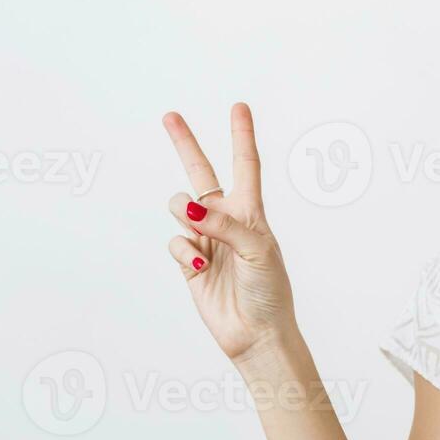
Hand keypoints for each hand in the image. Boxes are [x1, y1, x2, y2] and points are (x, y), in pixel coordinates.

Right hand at [163, 102, 296, 364]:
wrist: (256, 333)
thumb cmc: (269, 291)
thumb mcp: (257, 250)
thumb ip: (225, 224)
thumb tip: (192, 206)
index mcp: (251, 212)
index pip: (245, 165)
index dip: (241, 135)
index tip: (239, 106)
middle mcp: (226, 220)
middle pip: (201, 173)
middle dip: (186, 144)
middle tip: (170, 115)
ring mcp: (205, 240)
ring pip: (180, 208)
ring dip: (185, 217)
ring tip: (200, 242)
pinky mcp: (188, 262)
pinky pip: (174, 242)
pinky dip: (183, 251)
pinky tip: (199, 268)